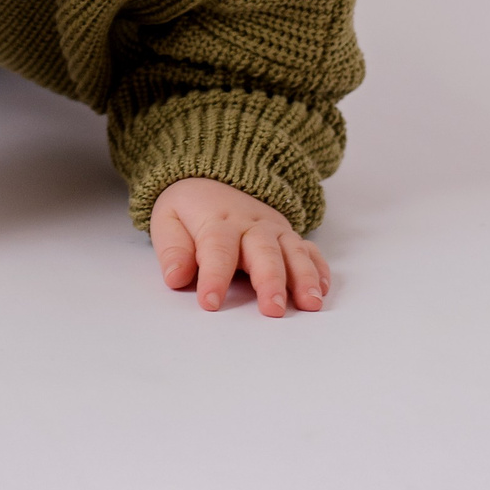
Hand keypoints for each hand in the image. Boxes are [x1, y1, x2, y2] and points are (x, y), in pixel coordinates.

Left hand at [150, 177, 328, 316]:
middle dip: (270, 281)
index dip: (214, 277)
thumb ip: (173, 250)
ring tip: (310, 304)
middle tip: (273, 310)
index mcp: (217, 221)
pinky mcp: (288, 236)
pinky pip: (308, 250)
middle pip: (264, 252)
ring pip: (293, 252)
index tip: (210, 302)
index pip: (217, 250)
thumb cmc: (190, 209)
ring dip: (303, 278)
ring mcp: (274, 230)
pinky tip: (322, 290)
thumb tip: (176, 277)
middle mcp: (251, 225)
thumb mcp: (168, 220)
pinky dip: (318, 269)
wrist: (212, 178)